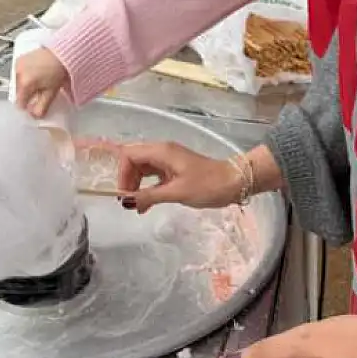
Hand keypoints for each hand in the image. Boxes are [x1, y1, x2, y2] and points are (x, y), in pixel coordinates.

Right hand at [14, 46, 69, 118]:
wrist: (63, 51)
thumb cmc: (59, 70)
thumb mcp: (51, 92)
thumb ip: (41, 107)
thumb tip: (34, 116)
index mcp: (25, 83)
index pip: (20, 103)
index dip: (28, 106)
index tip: (36, 105)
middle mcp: (17, 73)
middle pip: (18, 93)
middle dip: (27, 96)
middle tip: (41, 92)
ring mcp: (17, 65)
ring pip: (18, 83)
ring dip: (26, 86)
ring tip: (40, 81)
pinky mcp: (20, 59)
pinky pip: (18, 73)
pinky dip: (25, 76)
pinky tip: (36, 73)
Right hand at [115, 142, 240, 212]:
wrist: (234, 183)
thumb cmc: (207, 185)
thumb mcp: (176, 192)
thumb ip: (149, 196)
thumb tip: (125, 201)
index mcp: (162, 151)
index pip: (129, 155)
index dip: (122, 173)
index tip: (124, 194)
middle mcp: (162, 152)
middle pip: (134, 160)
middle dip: (127, 180)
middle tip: (129, 202)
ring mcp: (169, 160)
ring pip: (143, 169)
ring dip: (136, 186)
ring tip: (136, 206)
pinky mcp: (174, 169)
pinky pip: (153, 176)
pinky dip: (147, 188)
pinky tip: (145, 205)